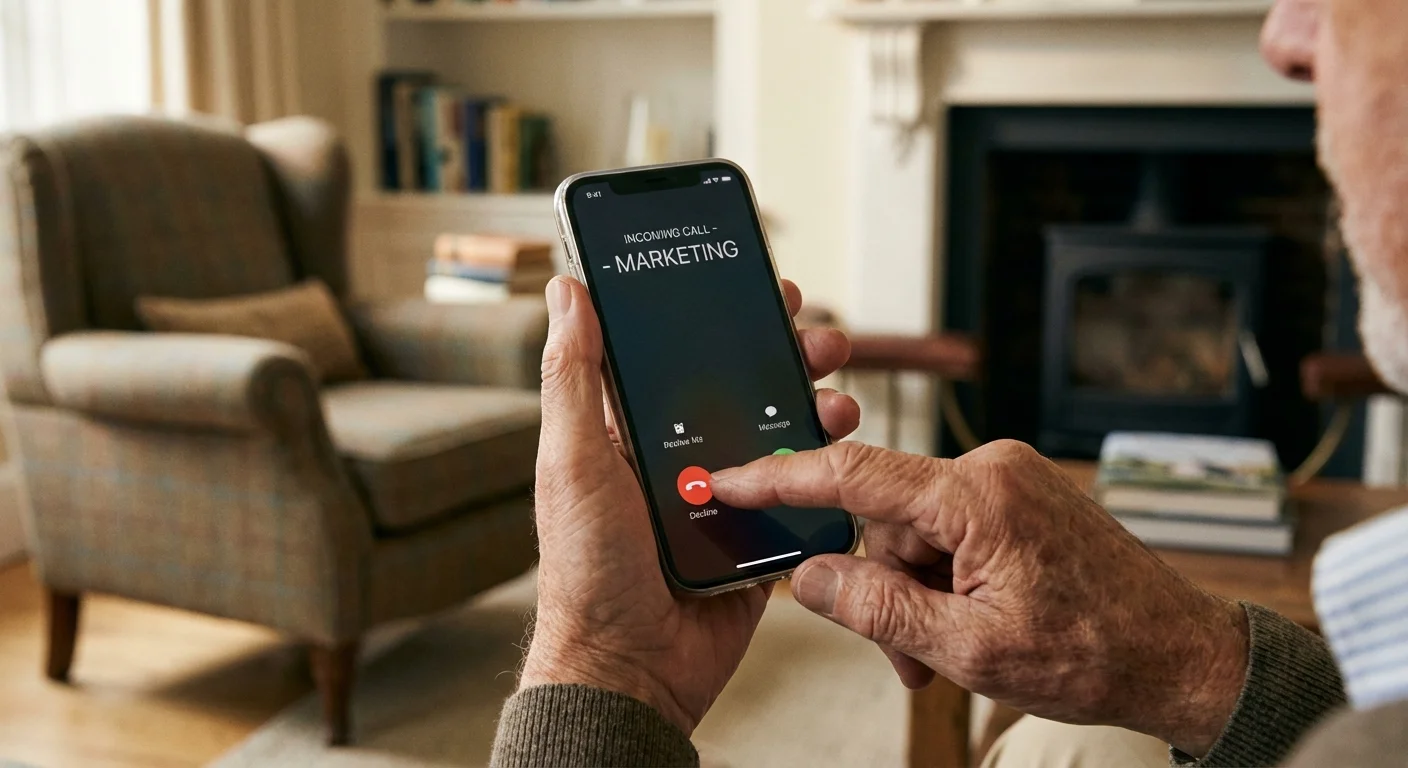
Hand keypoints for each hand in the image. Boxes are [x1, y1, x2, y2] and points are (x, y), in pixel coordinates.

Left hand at [520, 275, 859, 734]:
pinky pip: (801, 495)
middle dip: (785, 356)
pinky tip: (844, 444)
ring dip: (815, 405)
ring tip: (837, 395)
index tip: (759, 286)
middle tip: (818, 337)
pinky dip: (828, 468)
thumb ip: (573, 378)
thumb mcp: (572, 462)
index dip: (720, 319)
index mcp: (633, 433)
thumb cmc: (587, 568)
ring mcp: (725, 498)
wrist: (630, 667)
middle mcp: (681, 459)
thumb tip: (568, 290)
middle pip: (744, 389)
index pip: (681, 358)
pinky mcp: (758, 540)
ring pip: (780, 436)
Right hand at [711, 440, 1249, 756]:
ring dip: (916, 595)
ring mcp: (1008, 481)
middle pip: (885, 520)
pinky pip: (950, 532)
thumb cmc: (1097, 652)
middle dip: (883, 588)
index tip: (729, 479)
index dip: (781, 477)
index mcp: (977, 495)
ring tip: (946, 653)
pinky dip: (944, 580)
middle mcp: (991, 470)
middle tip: (906, 655)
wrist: (1179, 656)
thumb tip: (810, 578)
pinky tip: (966, 625)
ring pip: (915, 534)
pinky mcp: (1019, 499)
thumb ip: (878, 608)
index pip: (853, 474)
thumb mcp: (969, 648)